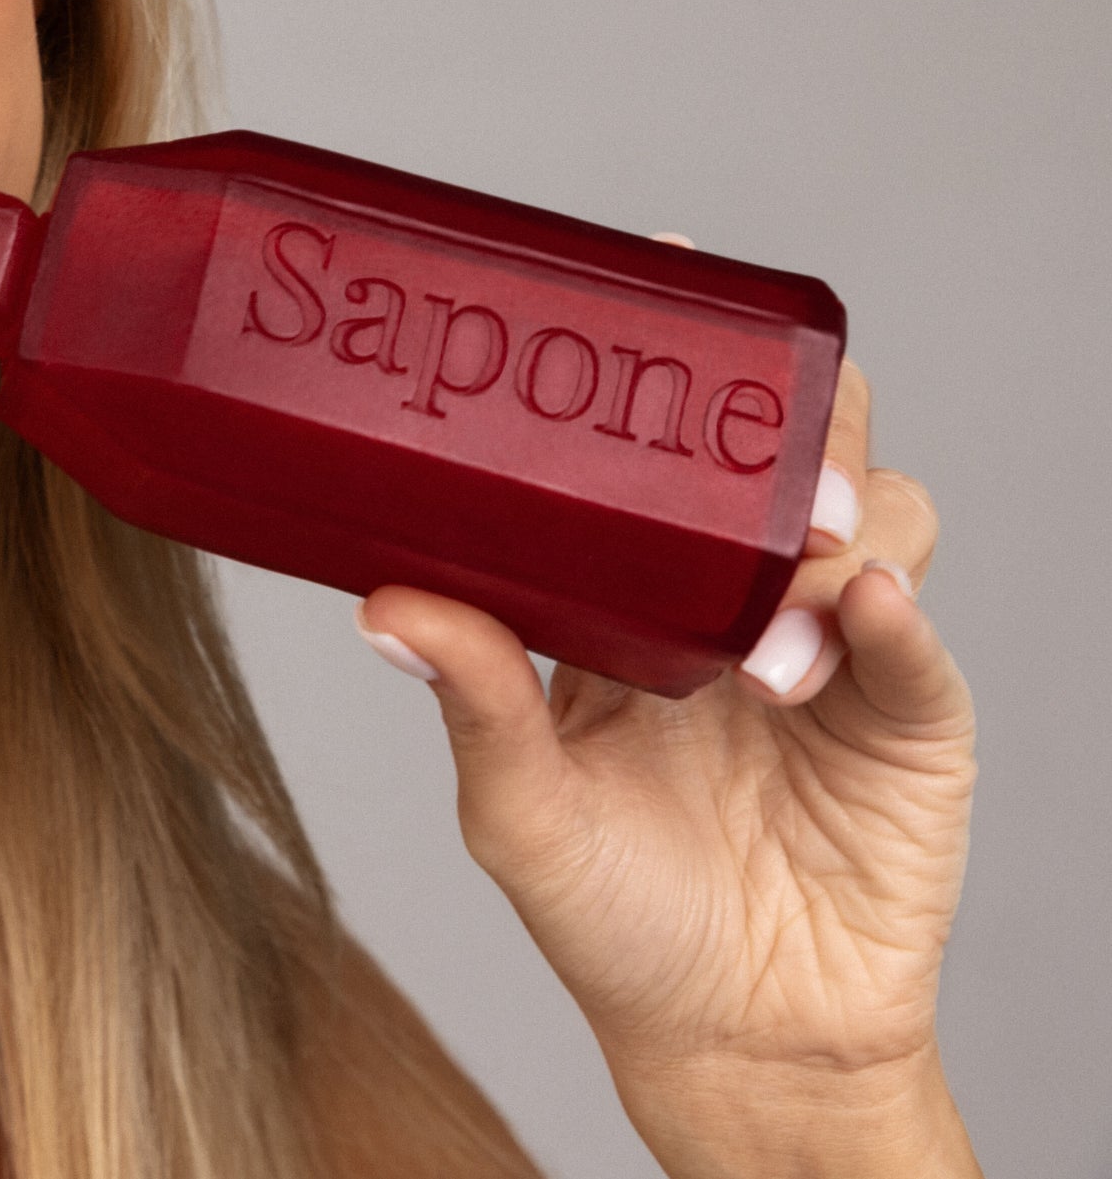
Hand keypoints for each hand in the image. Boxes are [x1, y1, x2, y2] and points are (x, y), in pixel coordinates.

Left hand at [357, 357, 978, 1176]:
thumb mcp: (518, 806)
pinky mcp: (913, 715)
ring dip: (836, 530)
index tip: (658, 268)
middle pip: (803, 441)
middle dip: (797, 415)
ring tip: (782, 601)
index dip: (687, 349)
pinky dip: (897, 614)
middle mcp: (746, 592)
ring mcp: (841, 644)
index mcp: (642, 585)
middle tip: (758, 445)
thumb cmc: (613, 914)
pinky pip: (923, 637)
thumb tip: (383, 602)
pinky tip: (854, 618)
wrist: (732, 1038)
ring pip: (881, 514)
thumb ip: (473, 699)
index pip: (680, 438)